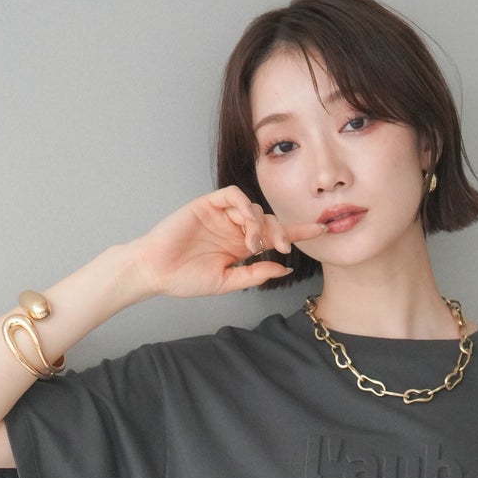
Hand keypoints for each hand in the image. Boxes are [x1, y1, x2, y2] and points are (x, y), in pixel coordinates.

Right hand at [127, 186, 328, 300]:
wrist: (156, 271)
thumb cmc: (186, 278)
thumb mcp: (227, 282)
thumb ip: (255, 274)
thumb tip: (284, 268)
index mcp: (241, 247)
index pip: (274, 236)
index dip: (298, 233)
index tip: (322, 230)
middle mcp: (235, 228)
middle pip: (270, 221)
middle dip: (280, 232)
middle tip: (281, 247)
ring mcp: (222, 215)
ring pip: (254, 208)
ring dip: (260, 225)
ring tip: (253, 245)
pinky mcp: (207, 204)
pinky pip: (233, 196)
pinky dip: (245, 207)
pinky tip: (246, 223)